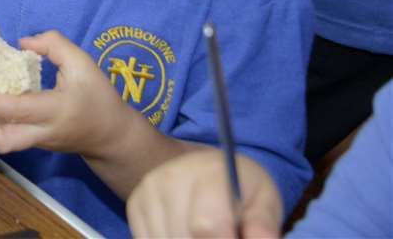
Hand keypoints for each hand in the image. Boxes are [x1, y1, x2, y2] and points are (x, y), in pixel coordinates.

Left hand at [0, 30, 133, 156]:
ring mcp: (37, 142)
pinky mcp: (35, 144)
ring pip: (2, 144)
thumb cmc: (99, 97)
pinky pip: (8, 138)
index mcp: (54, 111)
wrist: (114, 136)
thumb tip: (22, 43)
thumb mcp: (82, 63)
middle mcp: (42, 132)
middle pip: (2, 142)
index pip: (15, 111)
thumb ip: (54, 45)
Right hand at [127, 148, 281, 238]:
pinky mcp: (134, 204)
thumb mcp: (264, 202)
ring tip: (205, 235)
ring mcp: (148, 190)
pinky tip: (184, 235)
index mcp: (209, 173)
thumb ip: (263, 225)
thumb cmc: (241, 189)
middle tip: (223, 236)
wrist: (206, 168)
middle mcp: (170, 177)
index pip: (206, 226)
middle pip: (183, 237)